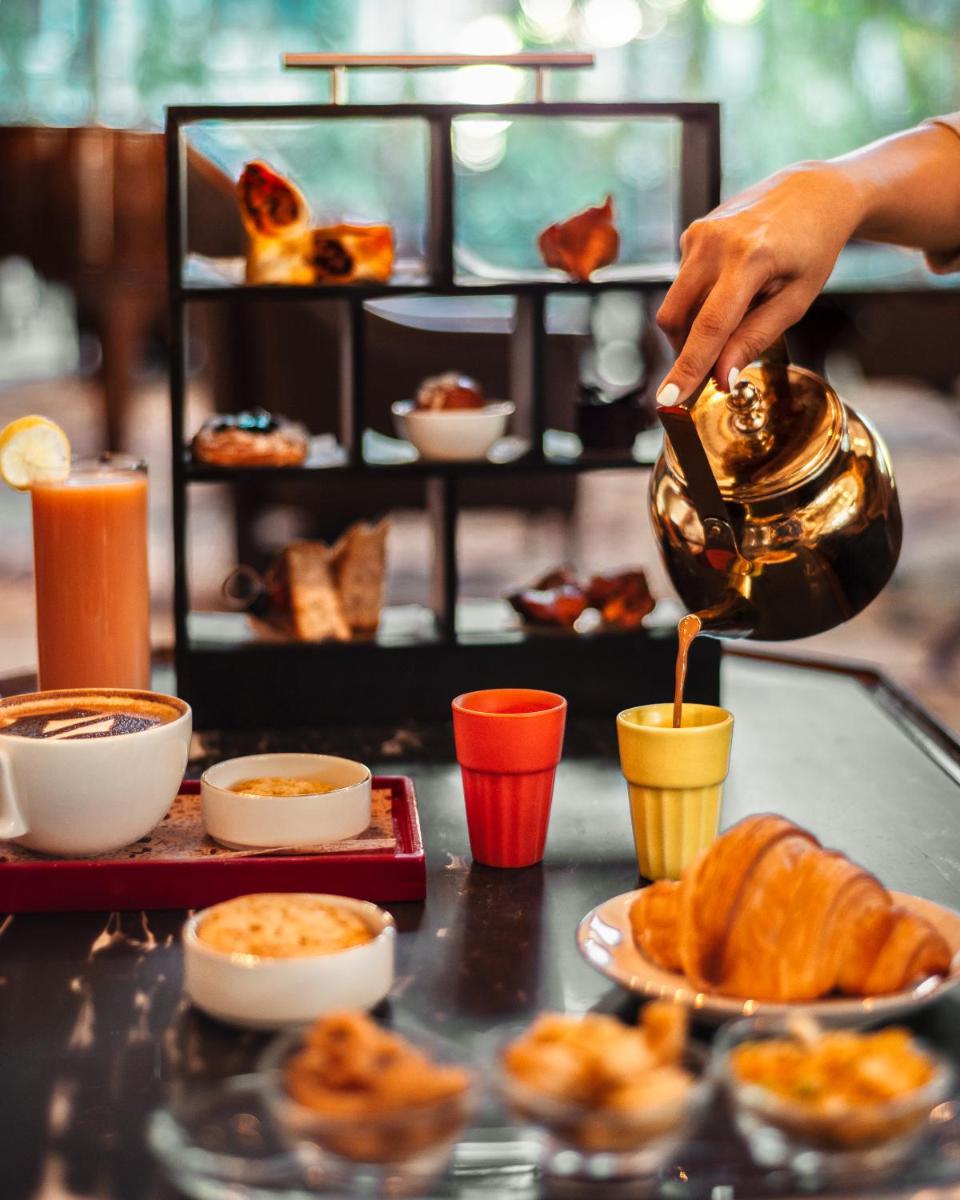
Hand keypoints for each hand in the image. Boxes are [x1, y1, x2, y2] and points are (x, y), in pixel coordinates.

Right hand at [655, 162, 864, 402]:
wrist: (812, 192)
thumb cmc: (812, 248)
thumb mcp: (796, 300)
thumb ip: (754, 338)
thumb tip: (721, 377)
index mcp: (749, 259)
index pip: (709, 326)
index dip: (688, 368)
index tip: (668, 399)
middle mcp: (715, 243)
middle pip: (677, 319)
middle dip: (687, 350)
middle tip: (714, 366)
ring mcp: (698, 235)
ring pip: (676, 305)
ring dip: (695, 325)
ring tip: (737, 312)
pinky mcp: (691, 233)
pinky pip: (683, 285)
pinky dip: (700, 300)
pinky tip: (731, 286)